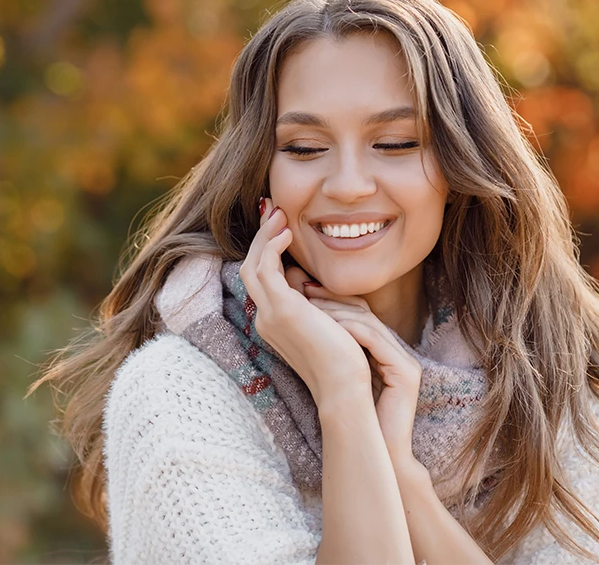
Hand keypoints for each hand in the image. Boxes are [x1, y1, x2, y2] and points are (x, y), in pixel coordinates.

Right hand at [238, 197, 371, 402]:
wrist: (346, 388)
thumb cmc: (347, 358)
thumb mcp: (327, 319)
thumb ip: (313, 297)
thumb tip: (304, 276)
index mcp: (276, 322)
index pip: (262, 279)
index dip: (266, 250)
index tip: (278, 226)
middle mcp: (266, 319)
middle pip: (252, 268)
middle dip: (261, 237)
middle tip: (273, 210)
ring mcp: (270, 315)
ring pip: (254, 265)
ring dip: (265, 236)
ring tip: (279, 214)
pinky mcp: (282, 310)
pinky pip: (266, 268)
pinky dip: (272, 246)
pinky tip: (287, 232)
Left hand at [302, 284, 421, 458]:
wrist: (375, 452)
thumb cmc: (352, 418)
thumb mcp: (337, 375)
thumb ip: (329, 349)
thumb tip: (300, 321)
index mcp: (383, 351)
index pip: (358, 314)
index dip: (331, 299)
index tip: (302, 290)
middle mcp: (397, 352)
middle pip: (364, 312)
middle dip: (332, 298)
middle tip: (303, 288)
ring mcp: (405, 361)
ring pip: (368, 323)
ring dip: (336, 311)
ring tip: (310, 304)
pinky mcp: (406, 373)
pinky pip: (376, 341)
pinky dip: (350, 330)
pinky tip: (328, 324)